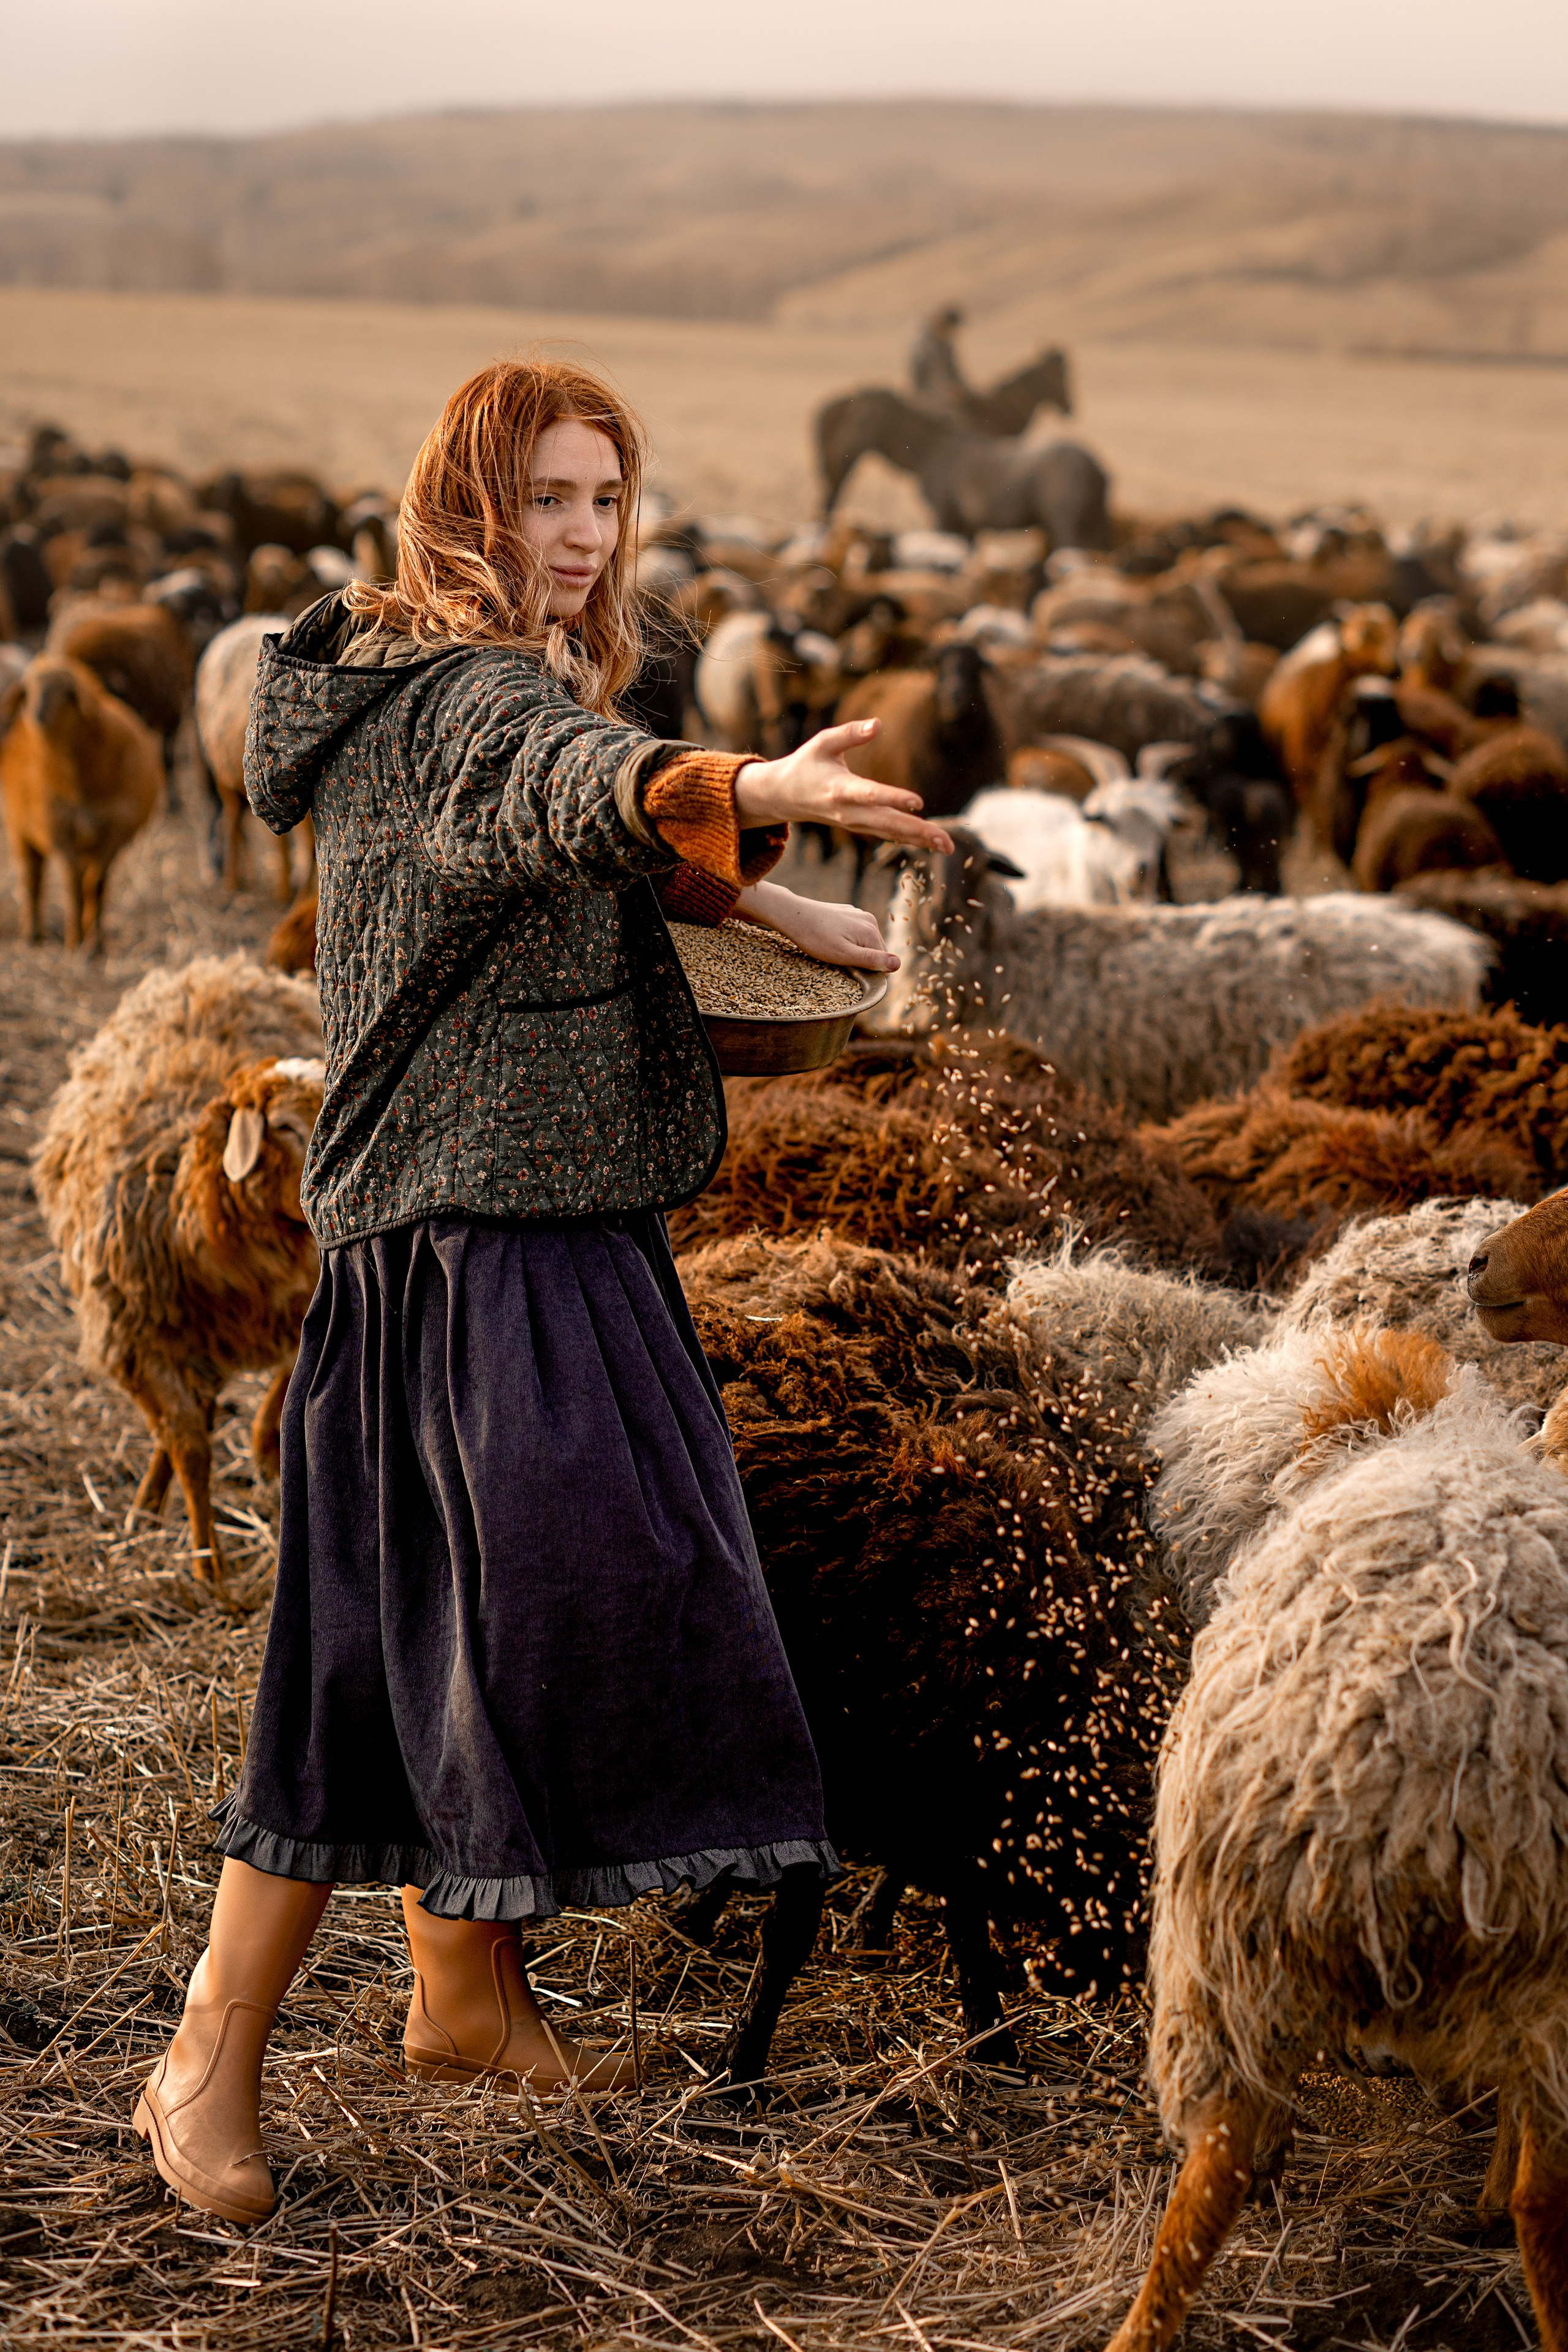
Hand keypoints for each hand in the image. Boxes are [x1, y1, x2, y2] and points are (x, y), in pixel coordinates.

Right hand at [733, 720, 954, 854]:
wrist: (786, 796)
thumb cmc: (807, 764)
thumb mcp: (823, 742)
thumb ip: (850, 733)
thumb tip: (878, 724)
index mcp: (840, 789)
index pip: (870, 794)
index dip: (894, 798)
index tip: (918, 802)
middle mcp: (849, 811)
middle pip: (887, 823)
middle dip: (917, 832)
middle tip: (945, 840)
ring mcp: (854, 823)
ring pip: (890, 833)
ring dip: (919, 839)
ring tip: (947, 846)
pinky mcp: (860, 826)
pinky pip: (888, 834)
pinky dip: (909, 839)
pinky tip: (932, 843)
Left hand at [734, 880, 898, 970]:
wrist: (793, 915)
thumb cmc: (816, 938)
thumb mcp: (844, 955)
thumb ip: (872, 960)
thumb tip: (898, 964)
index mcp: (871, 930)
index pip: (883, 961)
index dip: (869, 972)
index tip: (850, 972)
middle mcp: (869, 919)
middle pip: (875, 950)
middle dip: (862, 960)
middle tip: (839, 962)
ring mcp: (857, 914)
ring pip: (864, 942)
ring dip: (853, 951)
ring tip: (833, 951)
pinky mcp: (846, 913)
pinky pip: (854, 933)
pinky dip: (846, 941)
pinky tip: (829, 940)